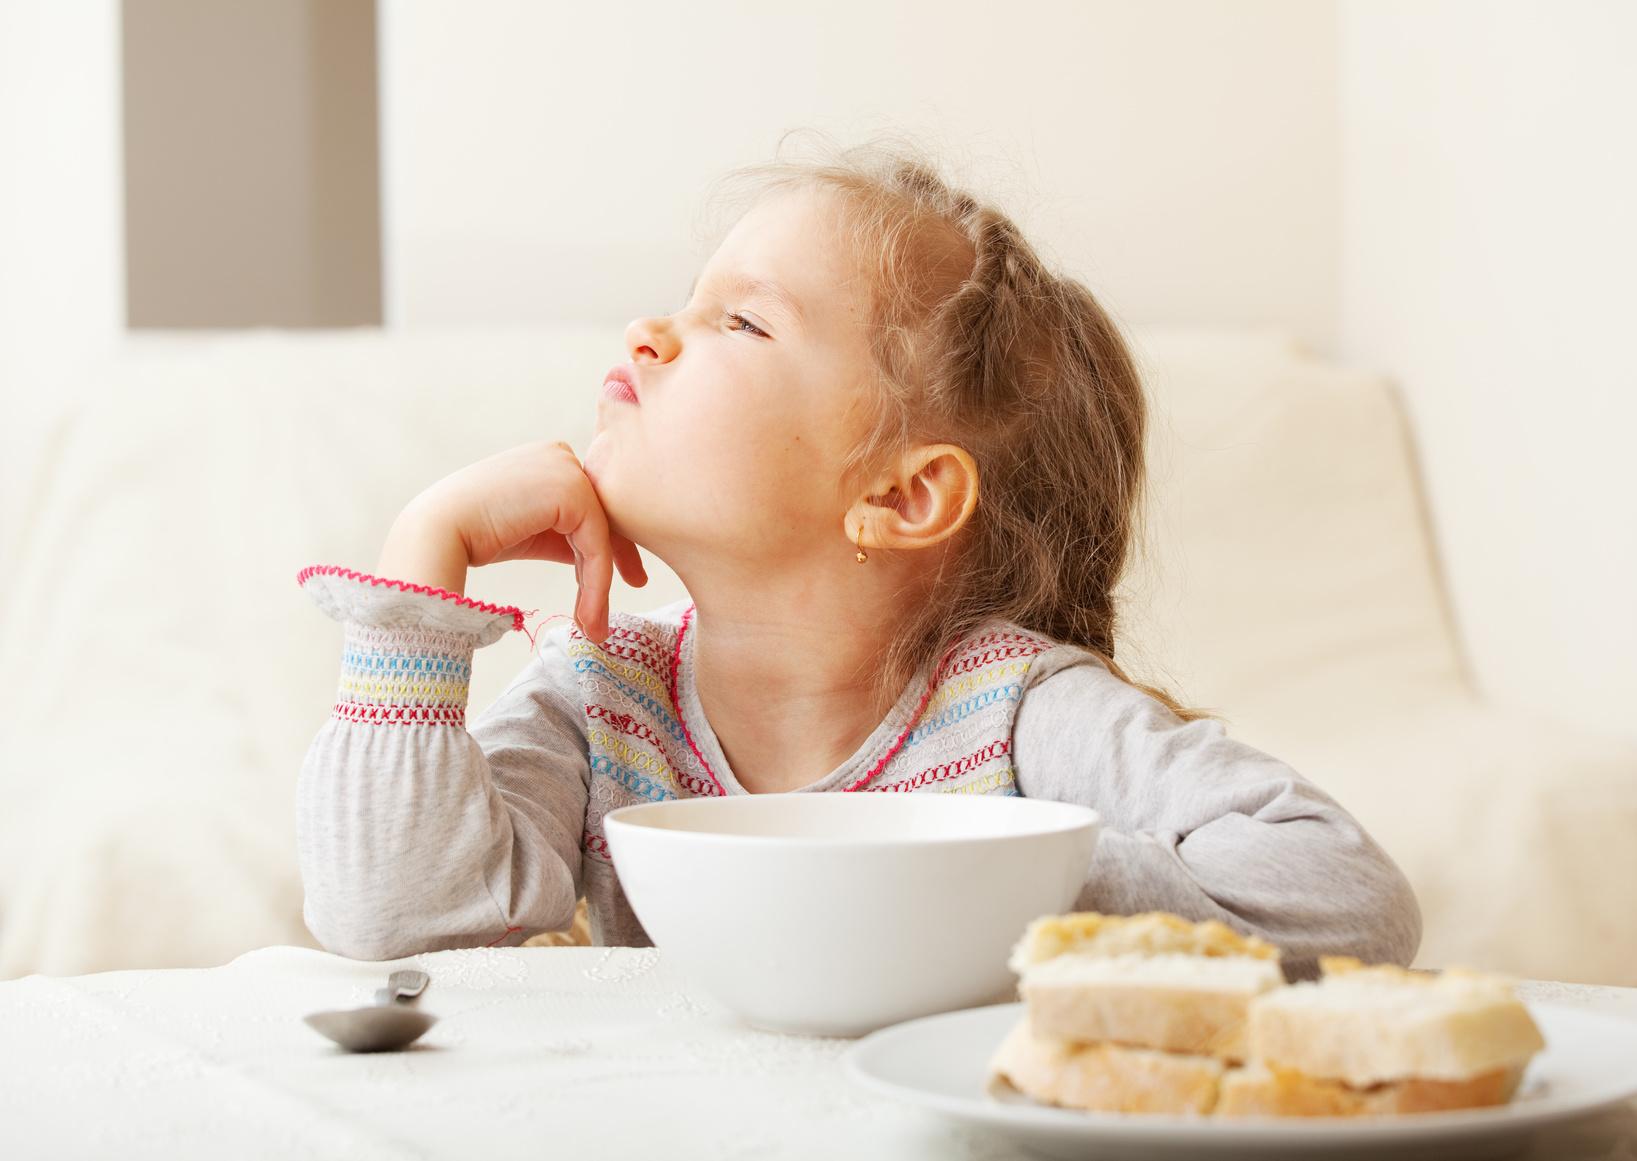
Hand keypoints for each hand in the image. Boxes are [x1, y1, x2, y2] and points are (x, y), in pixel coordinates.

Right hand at [408, 439, 646, 642]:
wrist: (438, 532)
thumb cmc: (474, 534)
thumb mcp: (531, 531)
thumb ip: (565, 535)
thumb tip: (600, 561)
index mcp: (549, 459)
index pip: (590, 503)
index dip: (609, 542)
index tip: (627, 575)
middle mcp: (561, 456)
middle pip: (603, 515)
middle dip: (619, 557)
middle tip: (636, 588)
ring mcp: (567, 469)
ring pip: (602, 534)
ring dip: (601, 584)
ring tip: (595, 625)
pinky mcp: (572, 491)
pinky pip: (596, 544)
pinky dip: (595, 583)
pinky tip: (588, 614)